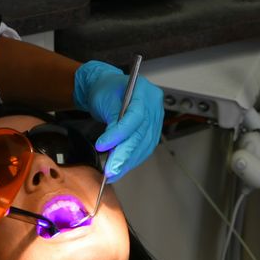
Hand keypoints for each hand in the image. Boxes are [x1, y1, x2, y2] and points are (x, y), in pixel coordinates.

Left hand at [73, 60, 164, 182]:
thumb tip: (111, 148)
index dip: (119, 134)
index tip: (102, 146)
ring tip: (113, 173)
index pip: (135, 117)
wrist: (107, 87)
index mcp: (143, 91)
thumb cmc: (105, 89)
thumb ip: (112, 122)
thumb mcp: (104, 100)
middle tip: (110, 170)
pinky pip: (145, 148)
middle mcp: (154, 104)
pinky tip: (122, 167)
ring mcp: (156, 117)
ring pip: (145, 145)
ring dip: (128, 162)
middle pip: (141, 134)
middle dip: (124, 155)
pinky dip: (133, 159)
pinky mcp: (153, 129)